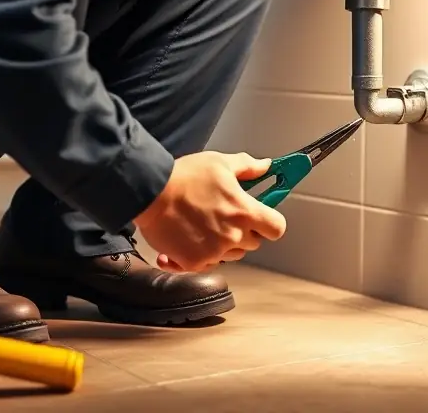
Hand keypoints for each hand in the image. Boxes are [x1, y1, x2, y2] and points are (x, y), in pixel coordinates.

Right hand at [133, 151, 286, 272]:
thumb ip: (247, 166)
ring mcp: (214, 251)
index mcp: (244, 211)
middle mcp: (233, 235)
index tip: (262, 216)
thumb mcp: (220, 163)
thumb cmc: (185, 176)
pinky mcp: (194, 262)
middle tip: (226, 216)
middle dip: (245, 231)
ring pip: (231, 254)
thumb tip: (266, 166)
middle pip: (254, 242)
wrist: (150, 192)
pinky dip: (201, 255)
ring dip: (224, 243)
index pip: (276, 228)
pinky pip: (208, 264)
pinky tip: (189, 238)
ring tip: (206, 224)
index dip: (271, 222)